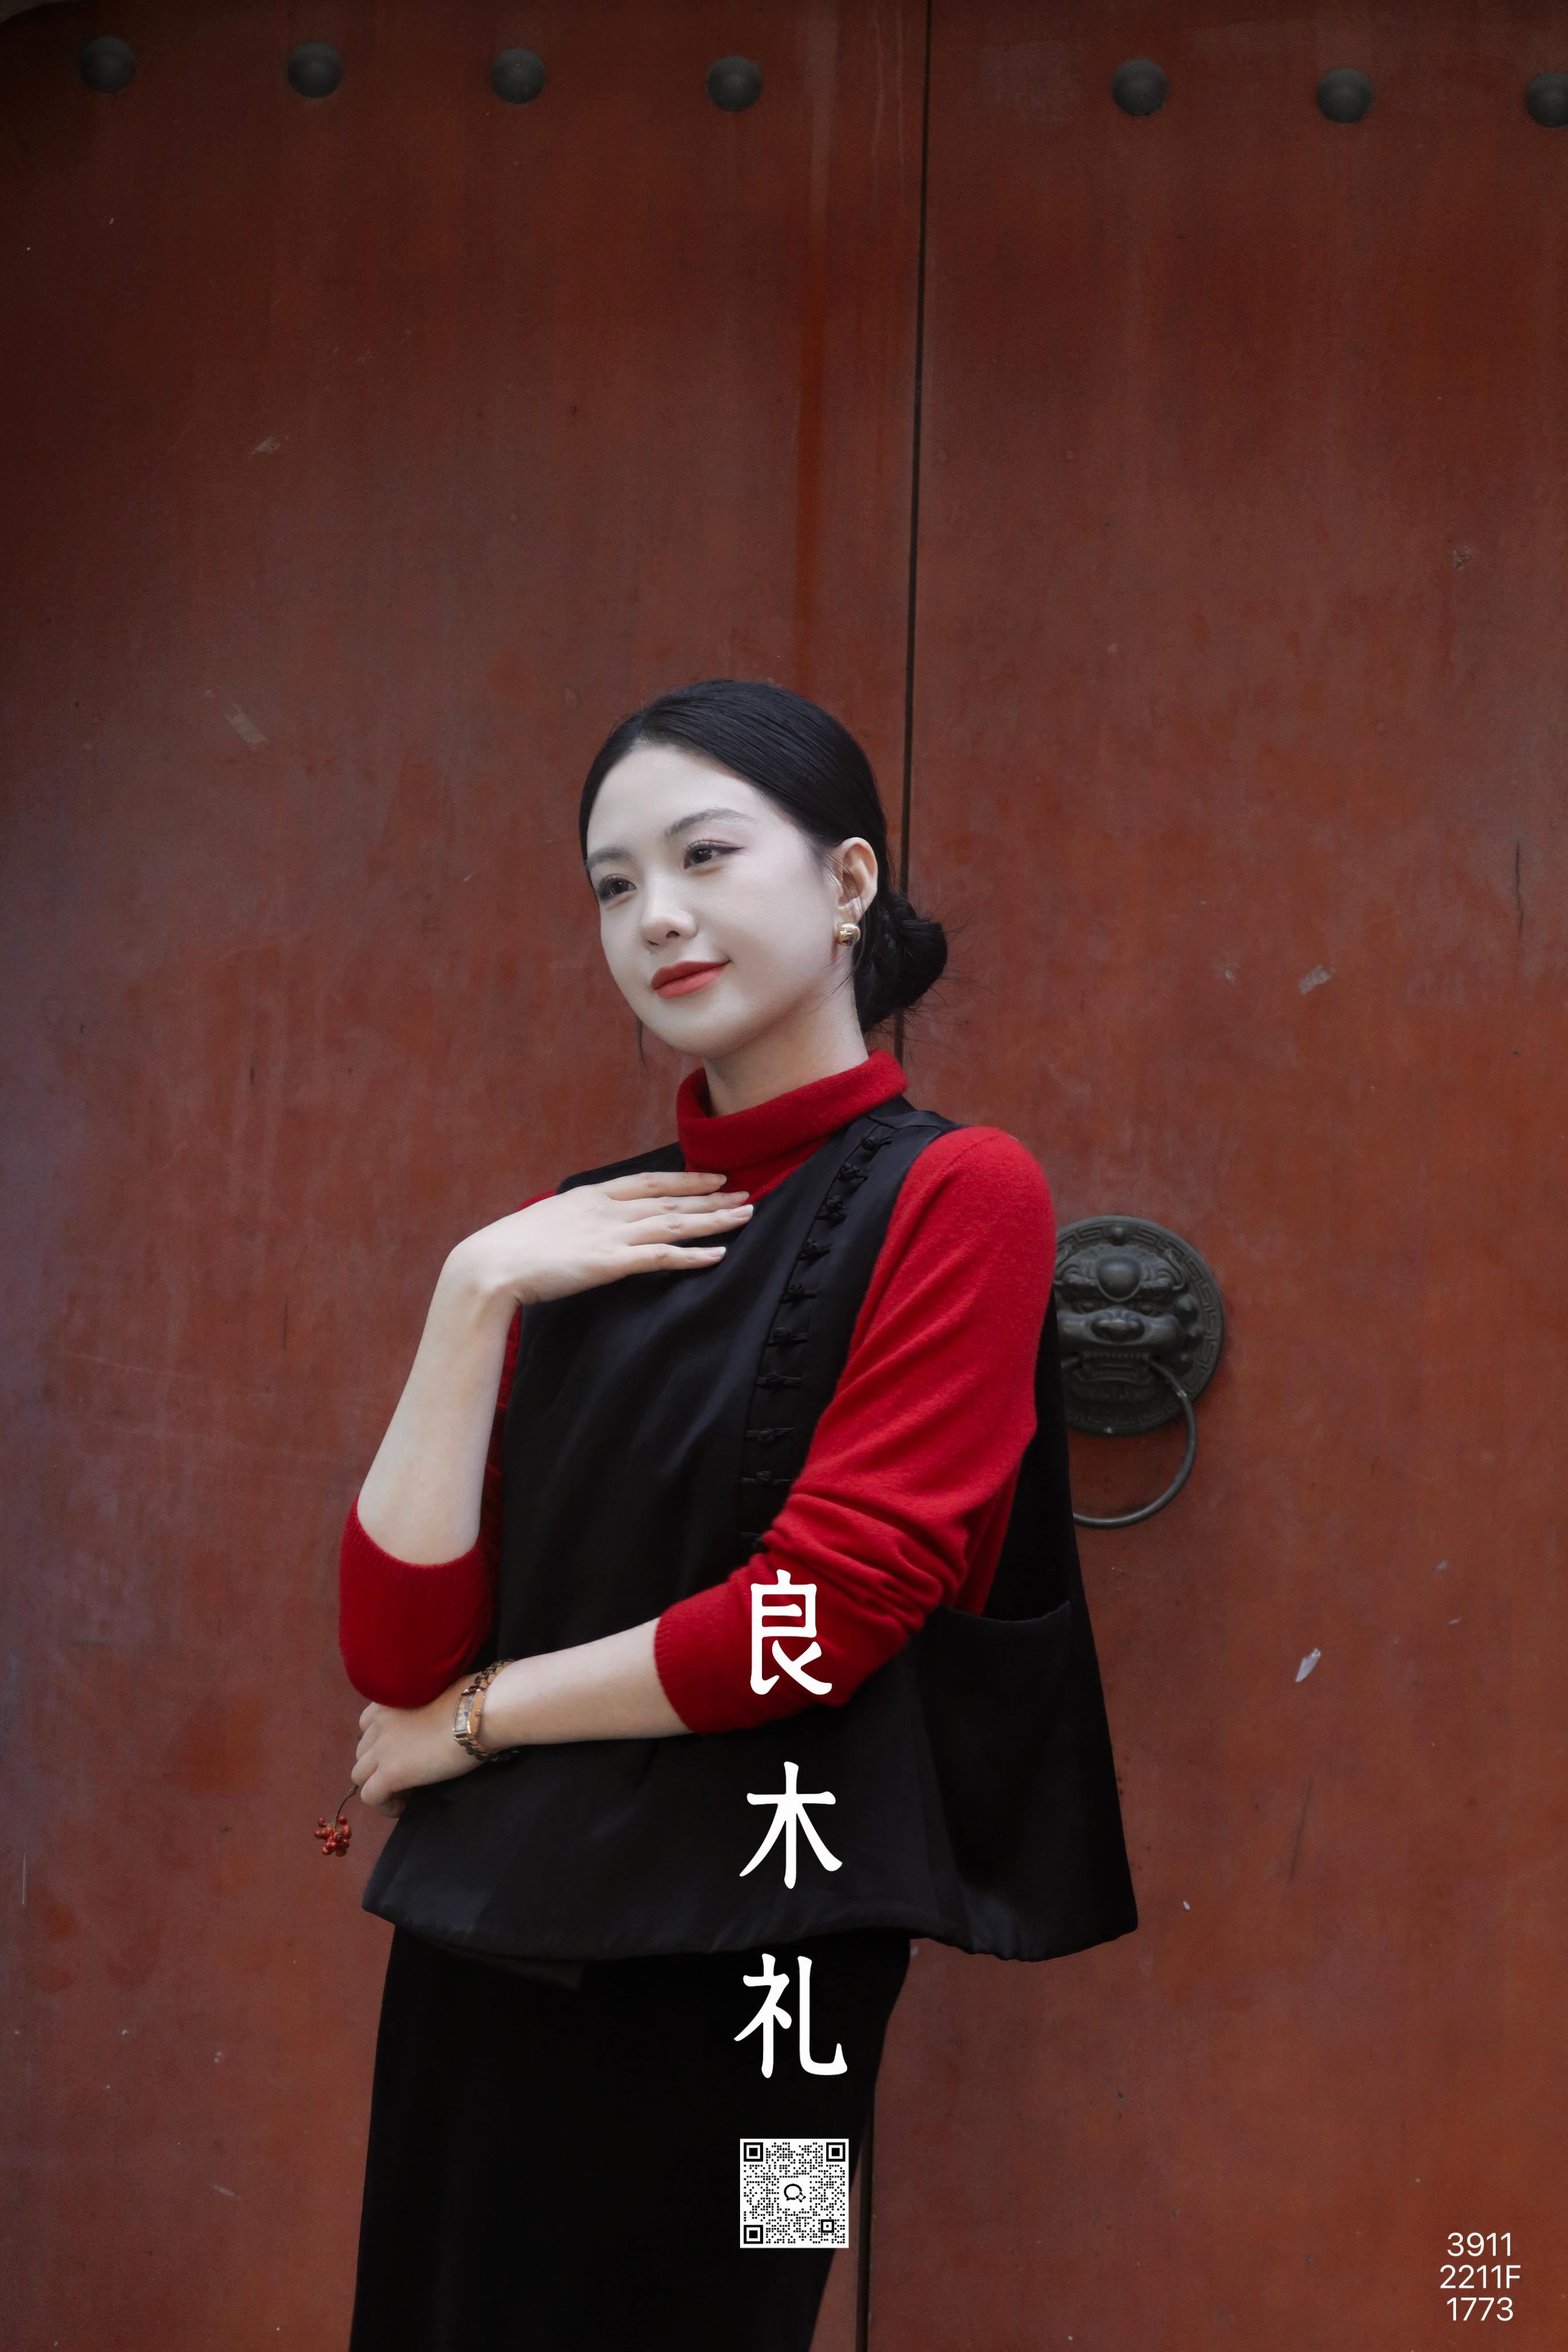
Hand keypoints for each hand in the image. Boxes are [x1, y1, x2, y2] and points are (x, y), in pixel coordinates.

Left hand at [351, 1675, 484, 1818]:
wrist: (479, 1713)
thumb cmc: (472, 1701)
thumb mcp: (435, 1696)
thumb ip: (420, 1711)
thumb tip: (431, 1724)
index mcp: (389, 1700)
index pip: (367, 1726)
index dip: (383, 1744)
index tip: (405, 1754)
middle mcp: (378, 1722)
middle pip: (362, 1753)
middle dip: (380, 1766)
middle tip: (409, 1775)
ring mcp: (381, 1748)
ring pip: (359, 1776)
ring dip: (379, 1785)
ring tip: (406, 1792)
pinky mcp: (390, 1772)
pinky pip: (370, 1796)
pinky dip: (384, 1805)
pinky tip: (405, 1806)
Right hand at [446, 1169, 753, 1308]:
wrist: (491, 1263)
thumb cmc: (511, 1248)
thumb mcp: (549, 1222)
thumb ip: (575, 1220)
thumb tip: (585, 1227)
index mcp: (593, 1196)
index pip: (651, 1182)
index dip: (686, 1180)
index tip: (714, 1178)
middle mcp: (609, 1210)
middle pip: (672, 1200)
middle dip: (712, 1198)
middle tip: (746, 1194)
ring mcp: (612, 1234)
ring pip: (675, 1223)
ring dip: (714, 1220)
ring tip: (746, 1215)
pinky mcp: (612, 1263)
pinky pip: (664, 1257)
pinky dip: (694, 1255)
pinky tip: (719, 1254)